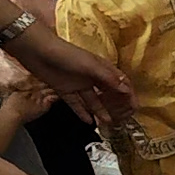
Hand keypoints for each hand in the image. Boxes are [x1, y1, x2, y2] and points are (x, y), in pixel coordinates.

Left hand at [5, 22, 132, 123]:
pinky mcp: (65, 90)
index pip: (120, 82)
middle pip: (108, 92)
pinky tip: (89, 122)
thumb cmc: (68, 55)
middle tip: (124, 117)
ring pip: (92, 100)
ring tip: (108, 122)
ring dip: (100, 111)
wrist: (38, 52)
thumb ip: (108, 78)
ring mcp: (78, 84)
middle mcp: (92, 77)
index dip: (128, 93)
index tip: (135, 106)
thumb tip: (126, 90)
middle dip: (116, 104)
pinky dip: (82, 113)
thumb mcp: (91, 65)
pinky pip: (76, 104)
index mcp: (101, 68)